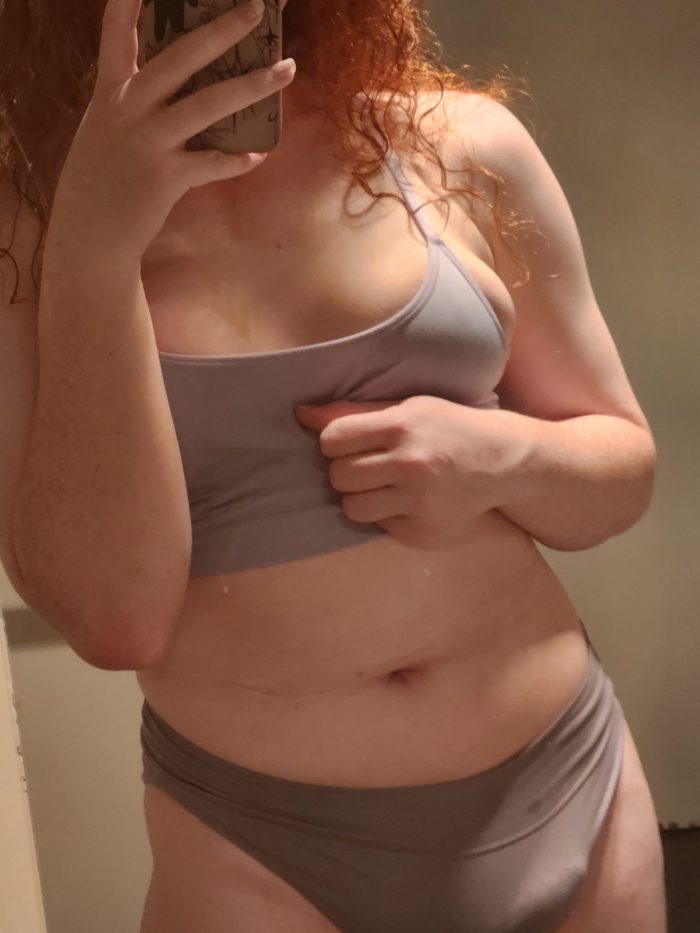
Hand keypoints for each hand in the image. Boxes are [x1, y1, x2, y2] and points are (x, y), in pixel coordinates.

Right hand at [48, 0, 295, 266]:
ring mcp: (148, 142)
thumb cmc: (103, 177)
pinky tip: (259, 155)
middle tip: (255, 9)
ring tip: (286, 69)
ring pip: (207, 105)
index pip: (117, 34)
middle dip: (220, 31)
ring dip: (251, 86)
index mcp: (112, 93)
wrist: (90, 232)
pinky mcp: (165, 177)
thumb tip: (182, 85)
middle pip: (179, 58)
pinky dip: (236, 160)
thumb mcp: (105, 129)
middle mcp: (129, 110)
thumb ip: (135, 102)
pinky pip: (211, 163)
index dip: (130, 3)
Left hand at [294, 395, 513, 549]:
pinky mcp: (424, 531)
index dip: (336, 443)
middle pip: (338, 476)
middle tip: (372, 465)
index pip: (332, 440)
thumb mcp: (409, 408)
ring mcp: (418, 502)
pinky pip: (379, 527)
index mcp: (402, 426)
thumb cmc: (448, 428)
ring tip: (386, 485)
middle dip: (348, 470)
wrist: (504, 462)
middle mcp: (410, 464)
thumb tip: (300, 414)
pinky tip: (411, 500)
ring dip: (362, 497)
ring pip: (352, 508)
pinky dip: (389, 515)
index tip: (352, 443)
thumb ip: (354, 413)